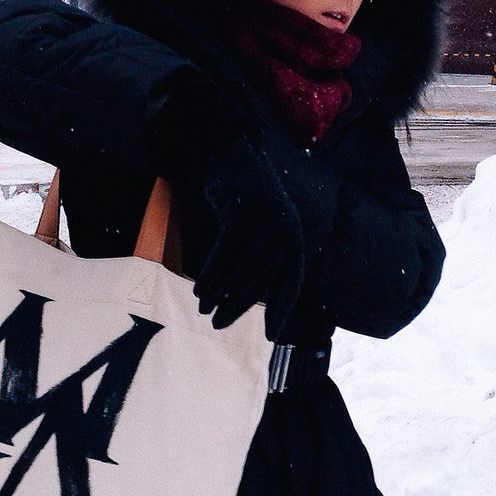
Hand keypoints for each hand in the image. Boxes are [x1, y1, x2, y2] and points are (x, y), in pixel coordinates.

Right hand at [194, 138, 303, 340]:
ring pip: (240, 269)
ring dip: (219, 292)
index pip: (291, 284)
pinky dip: (210, 274)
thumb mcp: (269, 231)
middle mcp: (284, 233)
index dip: (280, 310)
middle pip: (261, 280)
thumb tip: (262, 301)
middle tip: (218, 324)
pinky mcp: (241, 215)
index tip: (271, 335)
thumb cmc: (251, 205)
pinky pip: (223, 254)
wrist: (238, 161)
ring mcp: (263, 223)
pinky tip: (200, 289)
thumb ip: (269, 261)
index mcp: (294, 241)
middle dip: (238, 306)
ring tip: (204, 307)